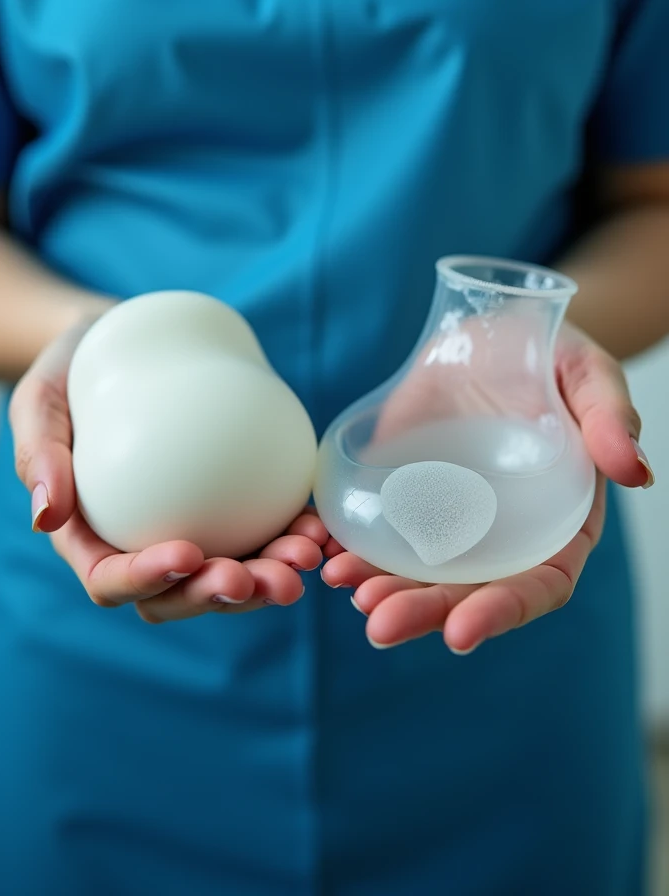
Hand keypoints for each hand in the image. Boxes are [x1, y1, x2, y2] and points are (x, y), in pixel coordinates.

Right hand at [10, 315, 325, 621]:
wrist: (121, 344)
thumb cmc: (71, 373)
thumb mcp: (40, 401)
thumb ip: (41, 454)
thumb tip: (46, 517)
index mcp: (89, 540)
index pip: (111, 581)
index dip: (149, 581)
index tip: (187, 552)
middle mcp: (142, 546)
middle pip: (180, 593)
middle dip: (224, 596)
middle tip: (266, 577)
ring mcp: (192, 528)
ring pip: (230, 572)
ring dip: (268, 576)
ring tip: (303, 554)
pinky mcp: (230, 505)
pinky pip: (262, 530)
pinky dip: (291, 535)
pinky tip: (320, 528)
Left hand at [321, 322, 652, 651]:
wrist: (496, 327)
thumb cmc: (553, 355)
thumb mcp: (588, 373)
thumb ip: (610, 417)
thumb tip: (634, 471)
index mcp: (556, 522)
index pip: (538, 585)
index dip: (502, 612)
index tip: (460, 632)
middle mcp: (500, 533)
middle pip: (465, 591)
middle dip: (423, 611)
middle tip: (378, 622)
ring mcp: (449, 515)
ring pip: (415, 568)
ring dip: (380, 586)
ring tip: (343, 585)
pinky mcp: (406, 489)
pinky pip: (379, 526)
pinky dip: (352, 543)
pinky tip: (325, 549)